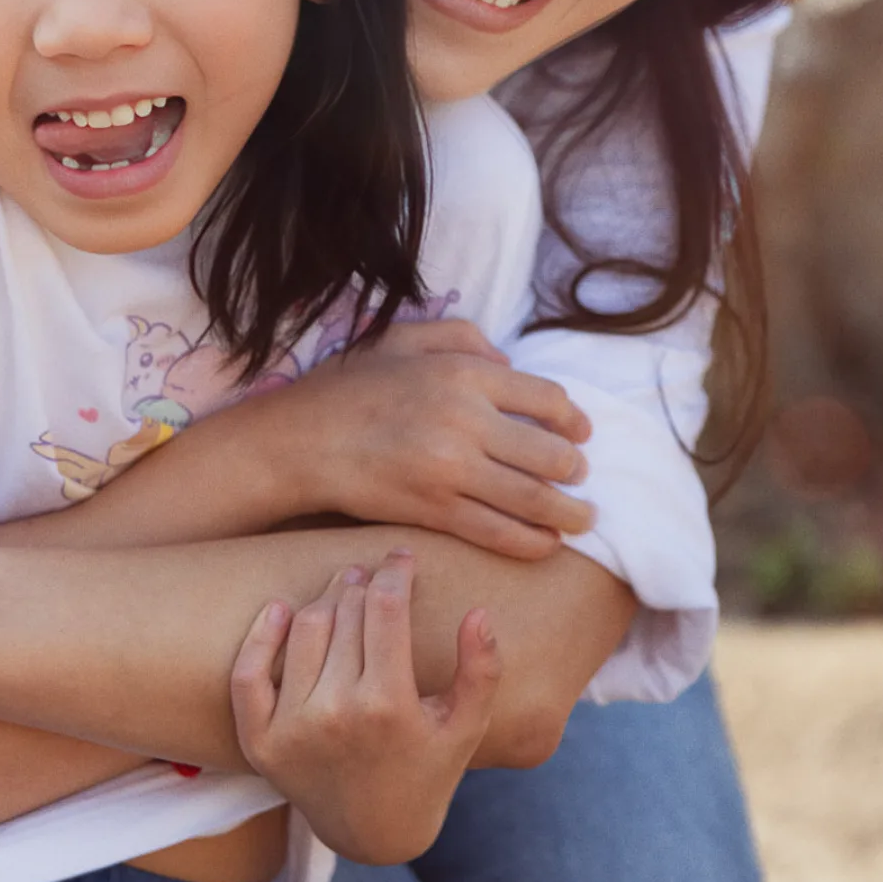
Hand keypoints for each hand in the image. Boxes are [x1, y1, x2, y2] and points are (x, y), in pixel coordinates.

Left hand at [229, 549, 499, 863]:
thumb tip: (479, 612)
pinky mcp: (259, 742)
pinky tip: (281, 609)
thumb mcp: (466, 726)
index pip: (386, 607)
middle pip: (346, 612)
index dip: (396, 571)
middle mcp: (335, 715)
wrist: (373, 832)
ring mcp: (291, 728)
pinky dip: (260, 635)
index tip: (402, 555)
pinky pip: (248, 673)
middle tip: (374, 575)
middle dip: (364, 583)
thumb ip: (481, 670)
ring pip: (303, 628)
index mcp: (389, 706)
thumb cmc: (428, 770)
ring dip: (325, 600)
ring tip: (344, 592)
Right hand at [273, 320, 594, 558]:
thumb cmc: (351, 388)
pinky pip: (499, 533)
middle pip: (551, 454)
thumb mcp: (403, 338)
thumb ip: (462, 337)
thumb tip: (509, 362)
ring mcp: (450, 470)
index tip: (581, 434)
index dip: (574, 420)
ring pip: (534, 500)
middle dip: (576, 472)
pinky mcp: (434, 510)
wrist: (300, 442)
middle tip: (581, 479)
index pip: (547, 398)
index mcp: (462, 373)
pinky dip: (533, 543)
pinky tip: (546, 544)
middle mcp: (464, 420)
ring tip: (582, 520)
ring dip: (569, 515)